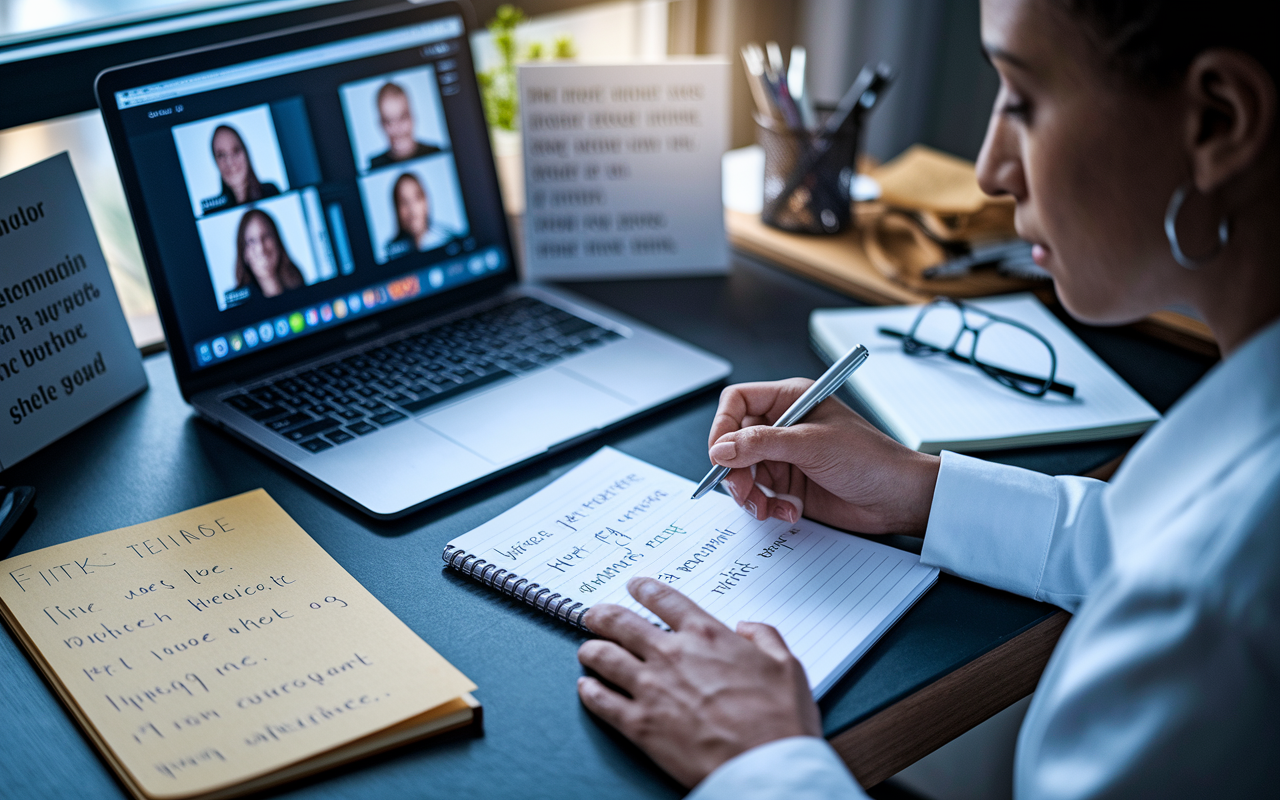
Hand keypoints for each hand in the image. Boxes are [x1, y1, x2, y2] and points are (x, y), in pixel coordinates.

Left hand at [577, 576, 820, 787]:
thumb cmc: (780, 720)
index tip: (634, 586)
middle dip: (602, 615)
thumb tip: (747, 627)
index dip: (644, 589)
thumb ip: (766, 638)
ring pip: (603, 657)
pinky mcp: (639, 725)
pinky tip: (586, 687)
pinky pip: (601, 701)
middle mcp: (672, 655)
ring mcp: (651, 689)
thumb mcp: (788, 666)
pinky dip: (589, 690)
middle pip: (621, 623)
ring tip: (588, 649)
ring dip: (591, 649)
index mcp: (707, 636)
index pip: (664, 600)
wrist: (765, 767)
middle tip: (595, 615)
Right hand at [708, 378, 939, 533]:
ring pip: (742, 472)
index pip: (738, 402)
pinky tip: (789, 511)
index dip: (723, 425)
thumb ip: (761, 444)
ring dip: (749, 493)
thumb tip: (721, 450)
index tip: (720, 454)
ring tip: (766, 506)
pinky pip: (760, 494)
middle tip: (744, 490)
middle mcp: (783, 426)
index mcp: (790, 400)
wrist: (898, 498)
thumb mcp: (811, 445)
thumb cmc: (870, 459)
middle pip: (734, 441)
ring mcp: (786, 457)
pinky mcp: (790, 485)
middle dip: (734, 469)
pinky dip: (767, 506)